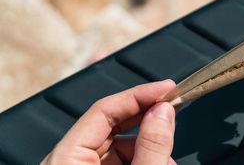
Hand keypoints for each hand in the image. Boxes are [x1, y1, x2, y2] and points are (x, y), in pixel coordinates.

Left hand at [41, 80, 177, 164]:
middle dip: (147, 118)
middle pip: (113, 124)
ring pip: (120, 144)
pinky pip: (119, 160)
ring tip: (167, 157)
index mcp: (66, 158)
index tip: (167, 88)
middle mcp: (70, 160)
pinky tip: (158, 161)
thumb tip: (164, 112)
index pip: (103, 109)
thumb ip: (150, 147)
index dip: (139, 94)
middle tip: (173, 106)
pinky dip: (142, 158)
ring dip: (149, 145)